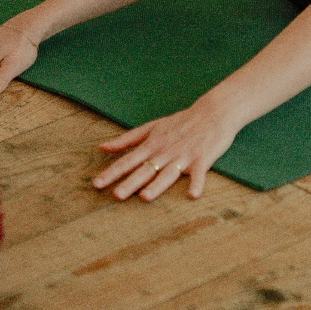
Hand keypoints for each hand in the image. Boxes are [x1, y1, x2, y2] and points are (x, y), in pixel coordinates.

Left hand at [92, 101, 236, 200]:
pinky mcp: (202, 159)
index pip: (128, 160)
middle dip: (131, 183)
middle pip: (145, 170)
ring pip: (168, 173)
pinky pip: (199, 174)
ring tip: (145, 197)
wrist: (213, 112)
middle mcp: (165, 151)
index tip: (97, 185)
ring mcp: (184, 156)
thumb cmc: (181, 121)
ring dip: (157, 185)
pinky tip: (193, 195)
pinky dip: (197, 183)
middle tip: (116, 196)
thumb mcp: (152, 127)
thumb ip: (127, 139)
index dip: (112, 172)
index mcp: (152, 144)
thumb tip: (102, 147)